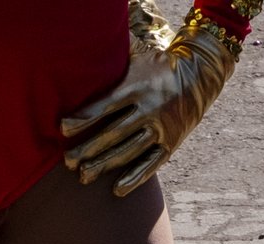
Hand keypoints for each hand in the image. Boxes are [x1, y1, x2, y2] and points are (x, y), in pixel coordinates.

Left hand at [61, 12, 243, 196]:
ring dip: (105, 166)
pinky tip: (116, 190)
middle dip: (88, 149)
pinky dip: (135, 178)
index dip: (83, 117)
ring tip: (83, 176)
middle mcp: (150, 108)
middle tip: (66, 163)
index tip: (62, 128)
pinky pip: (151, 164)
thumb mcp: (137, 56)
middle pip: (114, 133)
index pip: (106, 104)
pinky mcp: (172, 143)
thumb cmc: (156, 66)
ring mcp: (162, 127)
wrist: (201, 72)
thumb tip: (88, 33)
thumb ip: (113, 53)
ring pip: (129, 151)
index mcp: (137, 86)